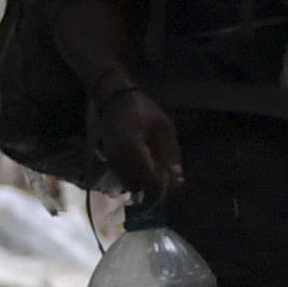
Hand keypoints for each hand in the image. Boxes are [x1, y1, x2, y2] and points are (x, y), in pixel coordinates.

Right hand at [90, 82, 182, 197]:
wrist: (114, 101)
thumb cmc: (142, 110)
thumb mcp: (163, 126)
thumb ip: (170, 152)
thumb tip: (177, 177)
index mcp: (132, 150)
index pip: (149, 179)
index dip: (164, 184)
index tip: (177, 180)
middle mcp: (118, 161)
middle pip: (140, 185)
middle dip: (156, 184)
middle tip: (168, 170)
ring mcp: (111, 163)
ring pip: (132, 184)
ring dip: (146, 180)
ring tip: (157, 163)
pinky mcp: (109, 163)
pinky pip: (125, 178)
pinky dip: (137, 176)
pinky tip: (146, 162)